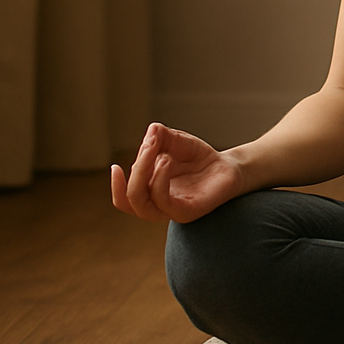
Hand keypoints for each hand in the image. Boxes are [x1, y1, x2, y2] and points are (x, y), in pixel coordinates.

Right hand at [110, 122, 245, 222]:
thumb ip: (160, 137)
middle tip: (149, 145)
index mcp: (150, 192)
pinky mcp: (189, 211)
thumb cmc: (198, 157)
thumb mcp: (176, 142)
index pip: (125, 198)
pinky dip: (159, 181)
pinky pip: (165, 203)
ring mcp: (173, 211)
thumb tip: (150, 132)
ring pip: (143, 206)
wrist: (228, 166)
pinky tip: (166, 161)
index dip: (116, 186)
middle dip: (135, 170)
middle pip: (131, 200)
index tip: (115, 166)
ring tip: (160, 154)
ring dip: (144, 175)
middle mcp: (159, 205)